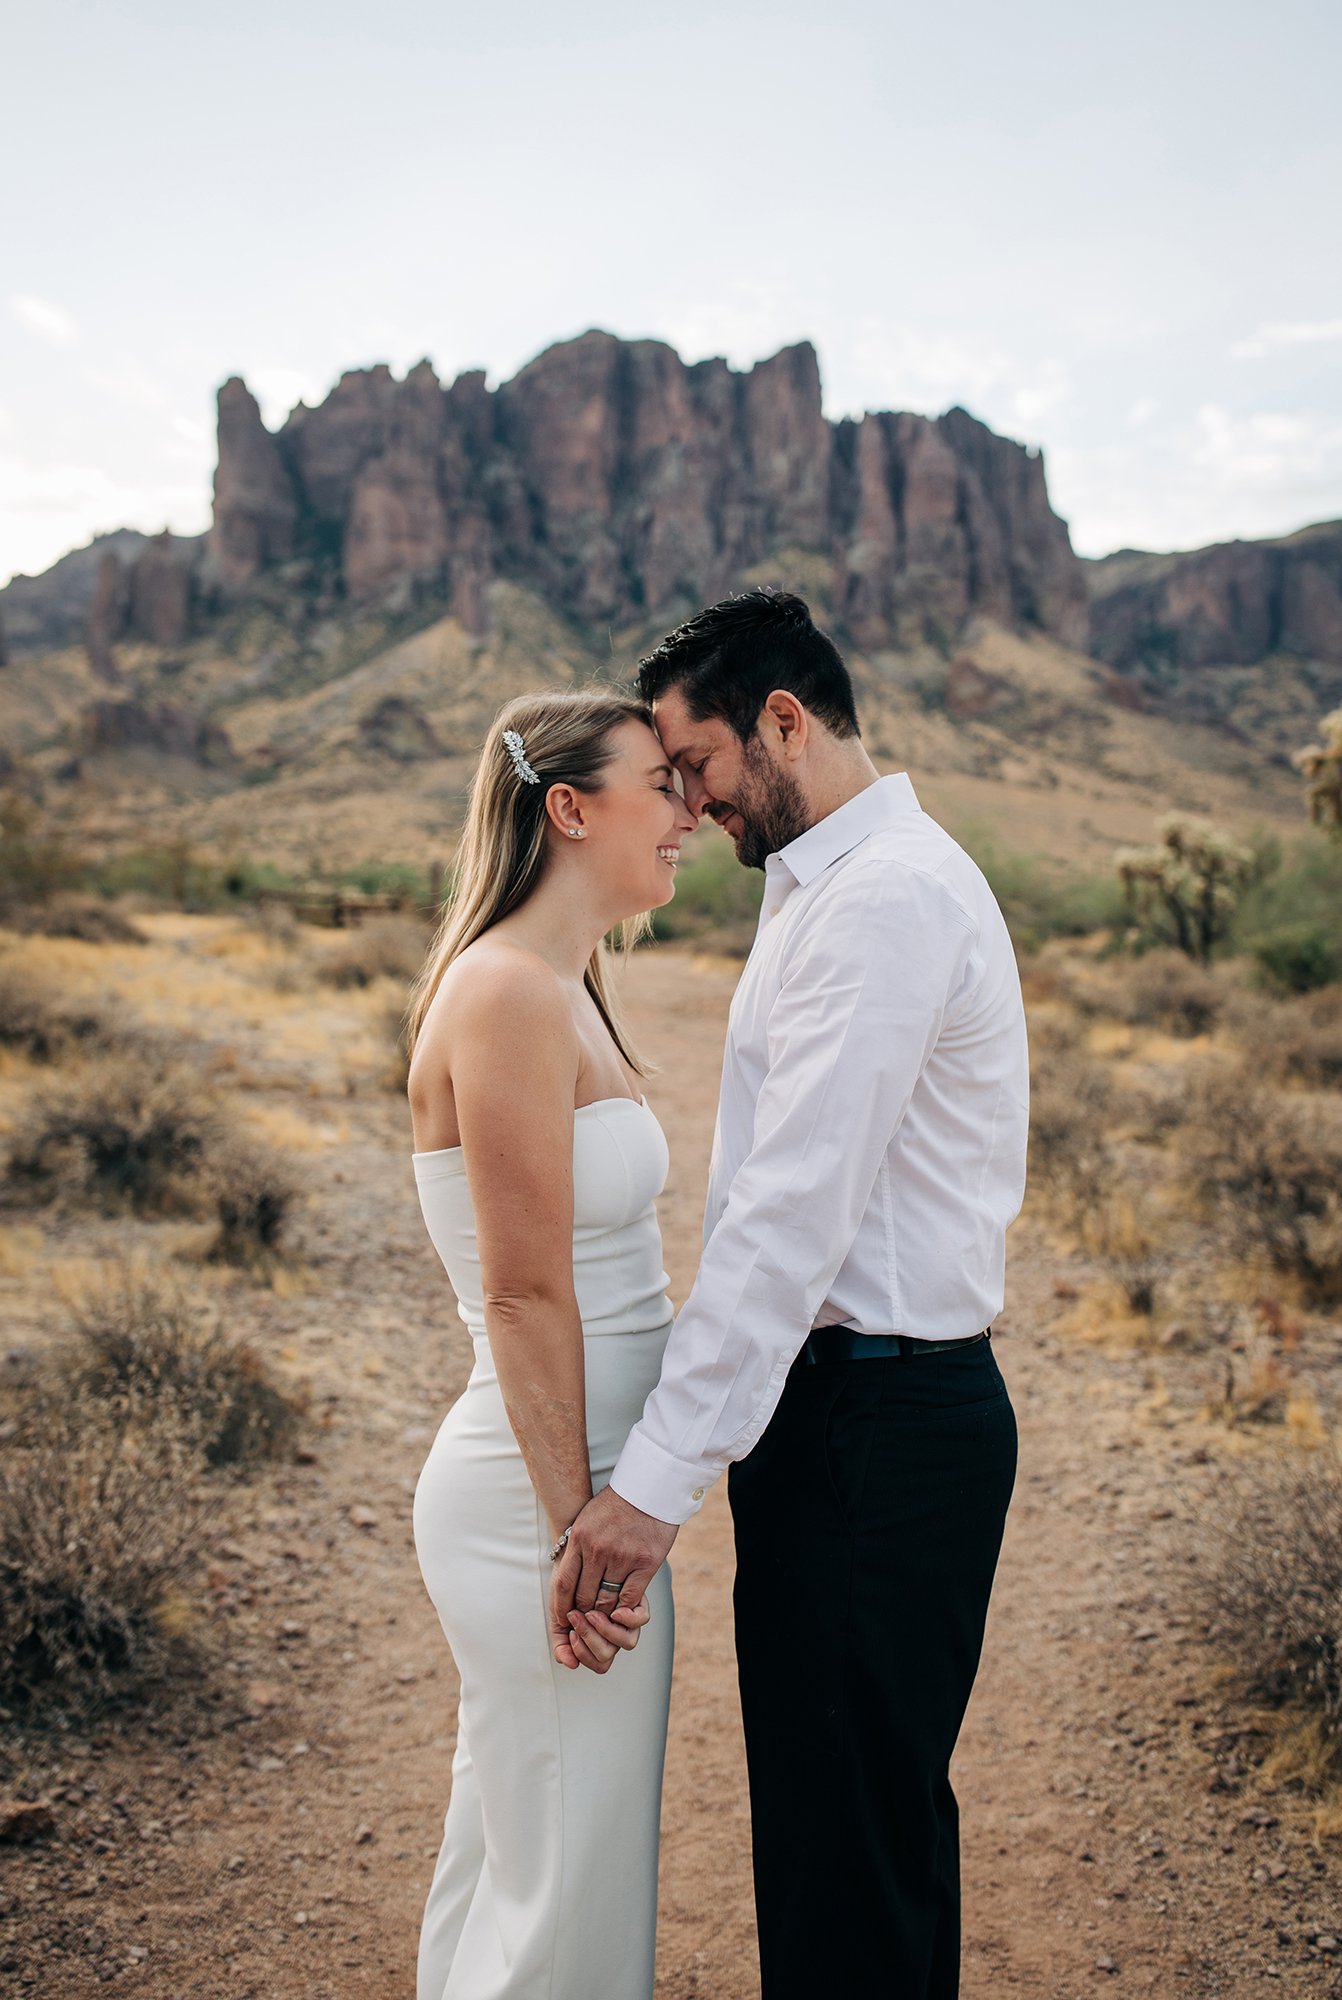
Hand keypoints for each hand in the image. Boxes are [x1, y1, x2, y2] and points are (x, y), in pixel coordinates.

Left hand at [549, 1485, 678, 1669]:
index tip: (562, 1619)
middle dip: (582, 1614)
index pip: (563, 1583)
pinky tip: (621, 1612)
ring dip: (603, 1613)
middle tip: (584, 1622)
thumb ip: (576, 1546)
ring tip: (602, 1619)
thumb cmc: (616, 1505)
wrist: (650, 1487)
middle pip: (583, 1597)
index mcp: (579, 1538)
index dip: (560, 1607)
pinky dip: (623, 1610)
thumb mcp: (587, 1519)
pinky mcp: (645, 1563)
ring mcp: (622, 1557)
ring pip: (606, 1600)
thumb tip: (565, 1573)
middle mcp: (598, 1550)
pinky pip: (629, 1598)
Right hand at [560, 1598, 650, 1674]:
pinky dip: (627, 1618)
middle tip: (575, 1617)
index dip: (583, 1653)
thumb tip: (571, 1664)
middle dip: (587, 1637)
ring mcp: (627, 1620)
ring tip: (590, 1613)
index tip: (570, 1632)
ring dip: (604, 1630)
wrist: (575, 1563)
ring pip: (627, 1641)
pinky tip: (613, 1611)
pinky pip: (641, 1619)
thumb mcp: (559, 1617)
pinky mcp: (638, 1602)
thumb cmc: (568, 1591)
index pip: (599, 1664)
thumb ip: (561, 1643)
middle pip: (608, 1654)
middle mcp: (615, 1634)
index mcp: (599, 1641)